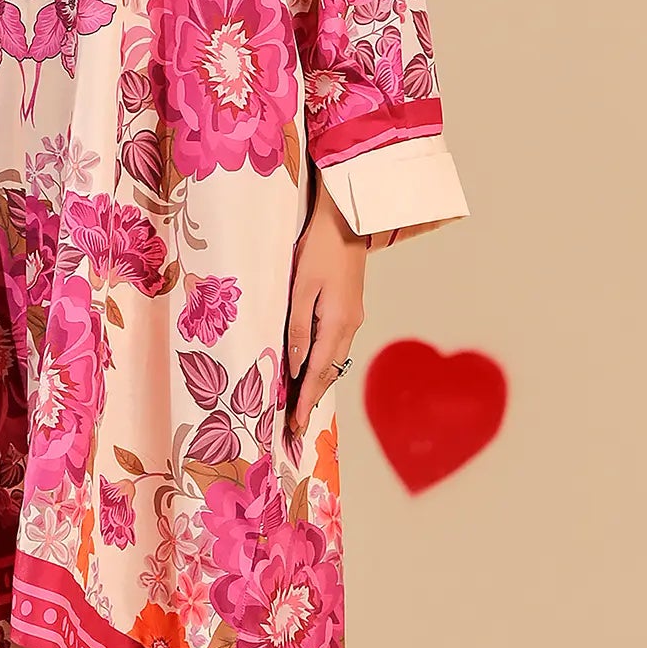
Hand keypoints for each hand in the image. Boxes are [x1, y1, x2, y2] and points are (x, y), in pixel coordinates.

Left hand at [284, 173, 367, 451]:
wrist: (348, 222)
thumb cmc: (319, 249)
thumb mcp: (301, 288)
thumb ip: (297, 329)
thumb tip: (293, 366)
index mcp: (338, 323)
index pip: (318, 372)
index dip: (306, 400)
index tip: (296, 426)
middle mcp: (350, 326)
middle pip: (330, 371)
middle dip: (312, 398)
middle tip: (296, 425)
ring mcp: (353, 318)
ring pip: (334, 360)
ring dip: (318, 383)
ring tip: (300, 404)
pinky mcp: (350, 310)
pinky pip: (336, 346)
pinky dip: (323, 363)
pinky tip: (311, 369)